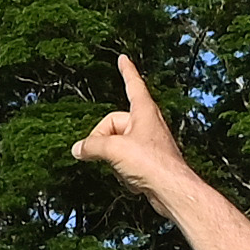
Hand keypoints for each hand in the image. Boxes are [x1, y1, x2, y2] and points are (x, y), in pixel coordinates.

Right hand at [73, 57, 199, 211]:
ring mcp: (148, 144)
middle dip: (102, 141)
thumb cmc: (151, 164)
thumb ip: (92, 146)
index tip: (123, 58)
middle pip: (113, 124)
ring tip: (127, 171)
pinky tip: (134, 182)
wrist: (172, 191)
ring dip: (114, 161)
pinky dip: (123, 173)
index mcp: (144, 112)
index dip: (126, 71)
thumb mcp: (114, 149)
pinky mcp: (149, 163)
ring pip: (117, 146)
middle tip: (102, 154)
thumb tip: (77, 149)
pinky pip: (125, 162)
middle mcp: (148, 124)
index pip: (132, 84)